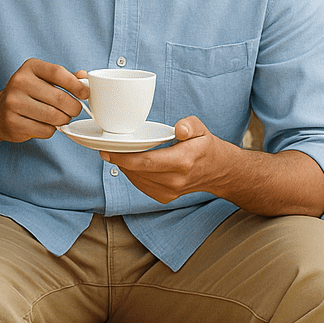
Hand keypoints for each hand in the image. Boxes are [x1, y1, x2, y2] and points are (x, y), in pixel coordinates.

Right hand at [0, 59, 89, 143]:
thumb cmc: (28, 94)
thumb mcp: (44, 79)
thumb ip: (65, 77)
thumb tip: (83, 76)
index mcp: (30, 67)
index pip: (58, 73)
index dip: (76, 85)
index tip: (85, 94)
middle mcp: (19, 82)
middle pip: (59, 98)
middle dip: (74, 108)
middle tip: (74, 110)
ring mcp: (14, 102)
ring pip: (54, 116)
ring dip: (63, 120)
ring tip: (61, 118)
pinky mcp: (13, 122)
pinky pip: (45, 130)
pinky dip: (51, 130)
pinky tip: (45, 125)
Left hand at [101, 116, 221, 202]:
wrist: (218, 171)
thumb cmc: (205, 146)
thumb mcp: (201, 129)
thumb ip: (190, 125)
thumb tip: (180, 129)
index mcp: (183, 161)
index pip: (147, 162)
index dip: (125, 157)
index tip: (108, 151)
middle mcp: (176, 179)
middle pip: (139, 171)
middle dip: (119, 161)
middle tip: (105, 150)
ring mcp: (171, 191)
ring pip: (138, 180)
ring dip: (124, 168)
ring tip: (117, 155)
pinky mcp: (166, 196)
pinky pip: (142, 186)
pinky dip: (133, 175)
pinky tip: (129, 165)